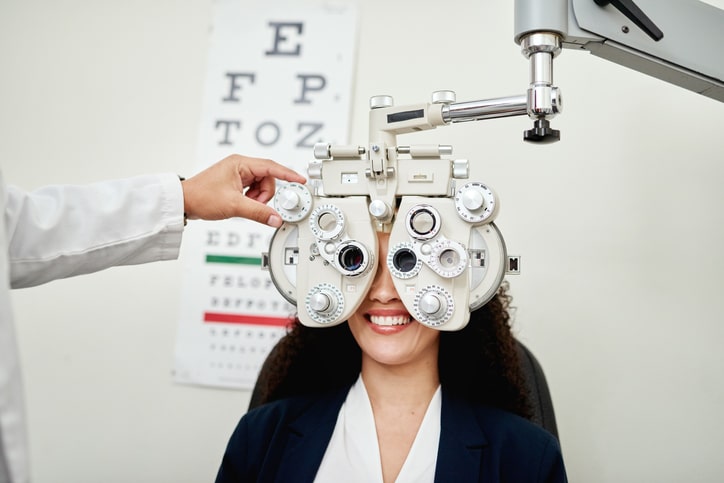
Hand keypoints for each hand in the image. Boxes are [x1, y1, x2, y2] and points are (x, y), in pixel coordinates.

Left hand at [181, 154, 305, 226]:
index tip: (301, 180)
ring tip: (243, 205)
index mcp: (240, 163)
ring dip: (257, 199)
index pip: (271, 167)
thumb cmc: (201, 196)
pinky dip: (252, 200)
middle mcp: (240, 166)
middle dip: (265, 195)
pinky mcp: (235, 184)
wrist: (183, 202)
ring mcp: (238, 175)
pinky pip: (253, 192)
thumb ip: (258, 213)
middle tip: (255, 204)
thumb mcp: (234, 206)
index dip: (288, 174)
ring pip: (261, 187)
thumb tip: (276, 218)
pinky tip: (242, 205)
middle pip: (268, 180)